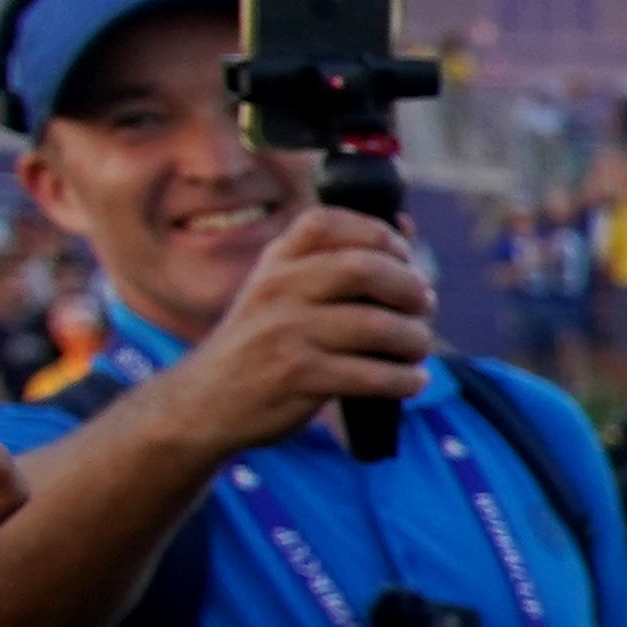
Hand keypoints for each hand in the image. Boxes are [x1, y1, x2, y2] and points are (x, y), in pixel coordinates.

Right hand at [165, 204, 434, 450]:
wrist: (203, 404)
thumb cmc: (260, 343)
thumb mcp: (278, 292)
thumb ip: (332, 261)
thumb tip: (405, 226)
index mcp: (275, 263)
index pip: (325, 222)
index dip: (377, 232)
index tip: (403, 255)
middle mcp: (277, 290)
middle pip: (362, 268)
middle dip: (408, 286)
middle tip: (424, 304)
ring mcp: (285, 333)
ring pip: (376, 325)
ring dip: (414, 338)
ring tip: (418, 347)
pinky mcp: (297, 377)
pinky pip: (371, 374)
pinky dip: (404, 379)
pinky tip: (411, 380)